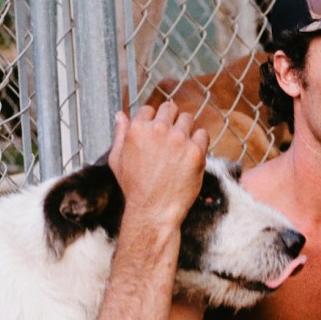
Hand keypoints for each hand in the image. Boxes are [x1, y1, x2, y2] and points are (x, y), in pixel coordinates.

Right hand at [108, 102, 206, 230]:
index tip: (157, 135)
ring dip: (186, 130)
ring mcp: (178, 139)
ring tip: (180, 149)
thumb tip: (121, 115)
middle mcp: (158, 129)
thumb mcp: (117, 160)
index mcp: (137, 128)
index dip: (153, 122)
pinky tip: (191, 157)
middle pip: (171, 108)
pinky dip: (199, 143)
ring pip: (188, 118)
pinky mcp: (196, 151)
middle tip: (171, 139)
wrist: (153, 211)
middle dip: (171, 120)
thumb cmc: (134, 188)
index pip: (150, 110)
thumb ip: (120, 134)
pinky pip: (203, 135)